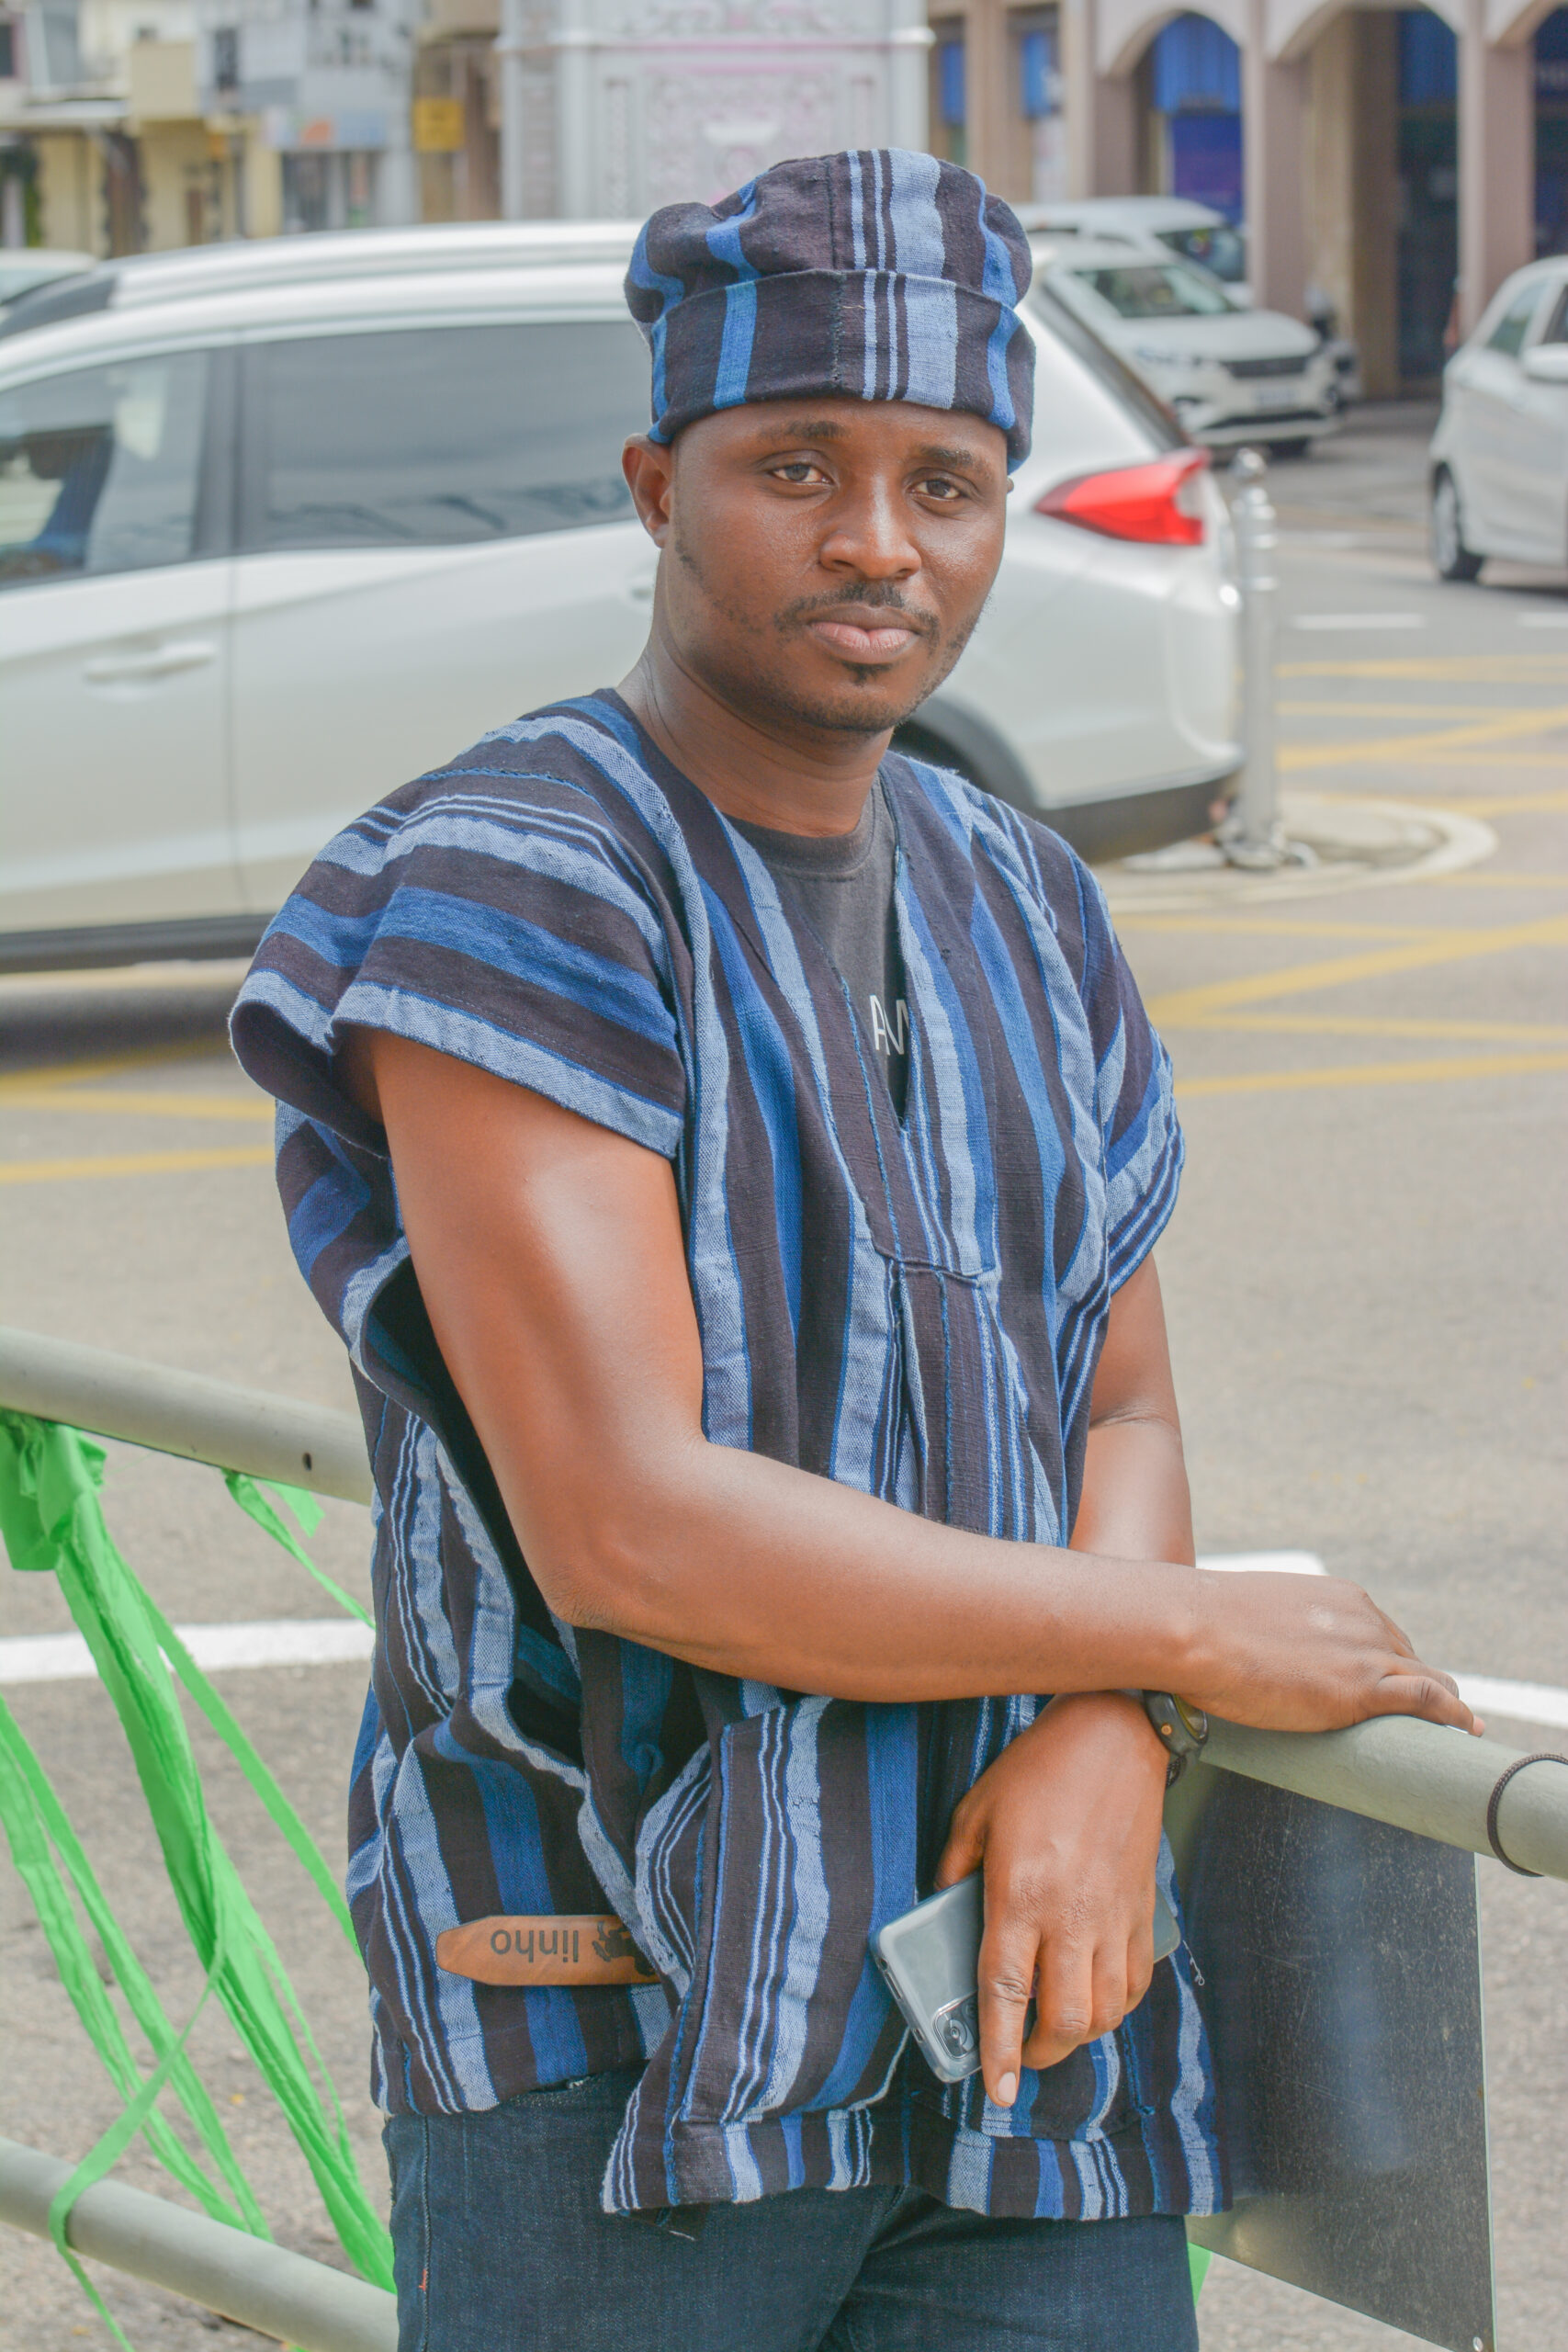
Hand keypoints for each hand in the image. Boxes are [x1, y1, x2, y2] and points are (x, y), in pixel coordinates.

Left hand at [934, 1691, 1168, 2110]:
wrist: (1113, 1739)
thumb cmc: (1038, 1771)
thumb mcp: (974, 1812)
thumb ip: (954, 1869)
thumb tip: (942, 1910)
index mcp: (1021, 1895)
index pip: (1006, 1992)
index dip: (1000, 2048)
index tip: (997, 2089)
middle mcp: (1072, 1917)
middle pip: (1063, 2019)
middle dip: (1040, 2054)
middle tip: (1021, 2058)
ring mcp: (1113, 1918)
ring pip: (1105, 2011)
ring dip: (1078, 2035)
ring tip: (1053, 2030)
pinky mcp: (1143, 1911)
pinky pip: (1135, 1982)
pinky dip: (1116, 2005)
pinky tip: (1095, 1999)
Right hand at [1182, 1570, 1481, 1736]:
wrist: (1192, 1629)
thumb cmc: (1205, 1625)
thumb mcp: (1256, 1615)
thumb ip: (1274, 1630)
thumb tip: (1251, 1651)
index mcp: (1339, 1597)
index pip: (1382, 1633)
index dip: (1392, 1662)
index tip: (1393, 1683)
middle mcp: (1363, 1617)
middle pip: (1408, 1656)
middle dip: (1417, 1684)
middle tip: (1422, 1716)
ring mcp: (1366, 1651)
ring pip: (1427, 1679)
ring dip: (1443, 1704)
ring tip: (1456, 1728)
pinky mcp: (1364, 1688)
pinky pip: (1429, 1701)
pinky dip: (1454, 1715)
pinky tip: (1466, 1730)